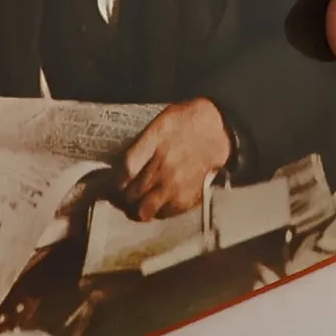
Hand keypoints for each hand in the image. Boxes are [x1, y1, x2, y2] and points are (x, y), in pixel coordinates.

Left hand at [118, 97, 232, 219]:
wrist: (219, 131)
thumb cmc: (188, 122)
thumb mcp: (161, 121)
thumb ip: (142, 143)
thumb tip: (124, 163)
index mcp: (154, 144)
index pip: (125, 170)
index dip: (116, 180)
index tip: (116, 181)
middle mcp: (164, 167)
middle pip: (132, 193)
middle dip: (125, 195)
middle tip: (125, 193)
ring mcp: (176, 185)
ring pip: (145, 209)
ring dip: (139, 206)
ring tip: (139, 201)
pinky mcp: (187, 199)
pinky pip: (164, 214)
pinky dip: (158, 210)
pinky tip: (157, 202)